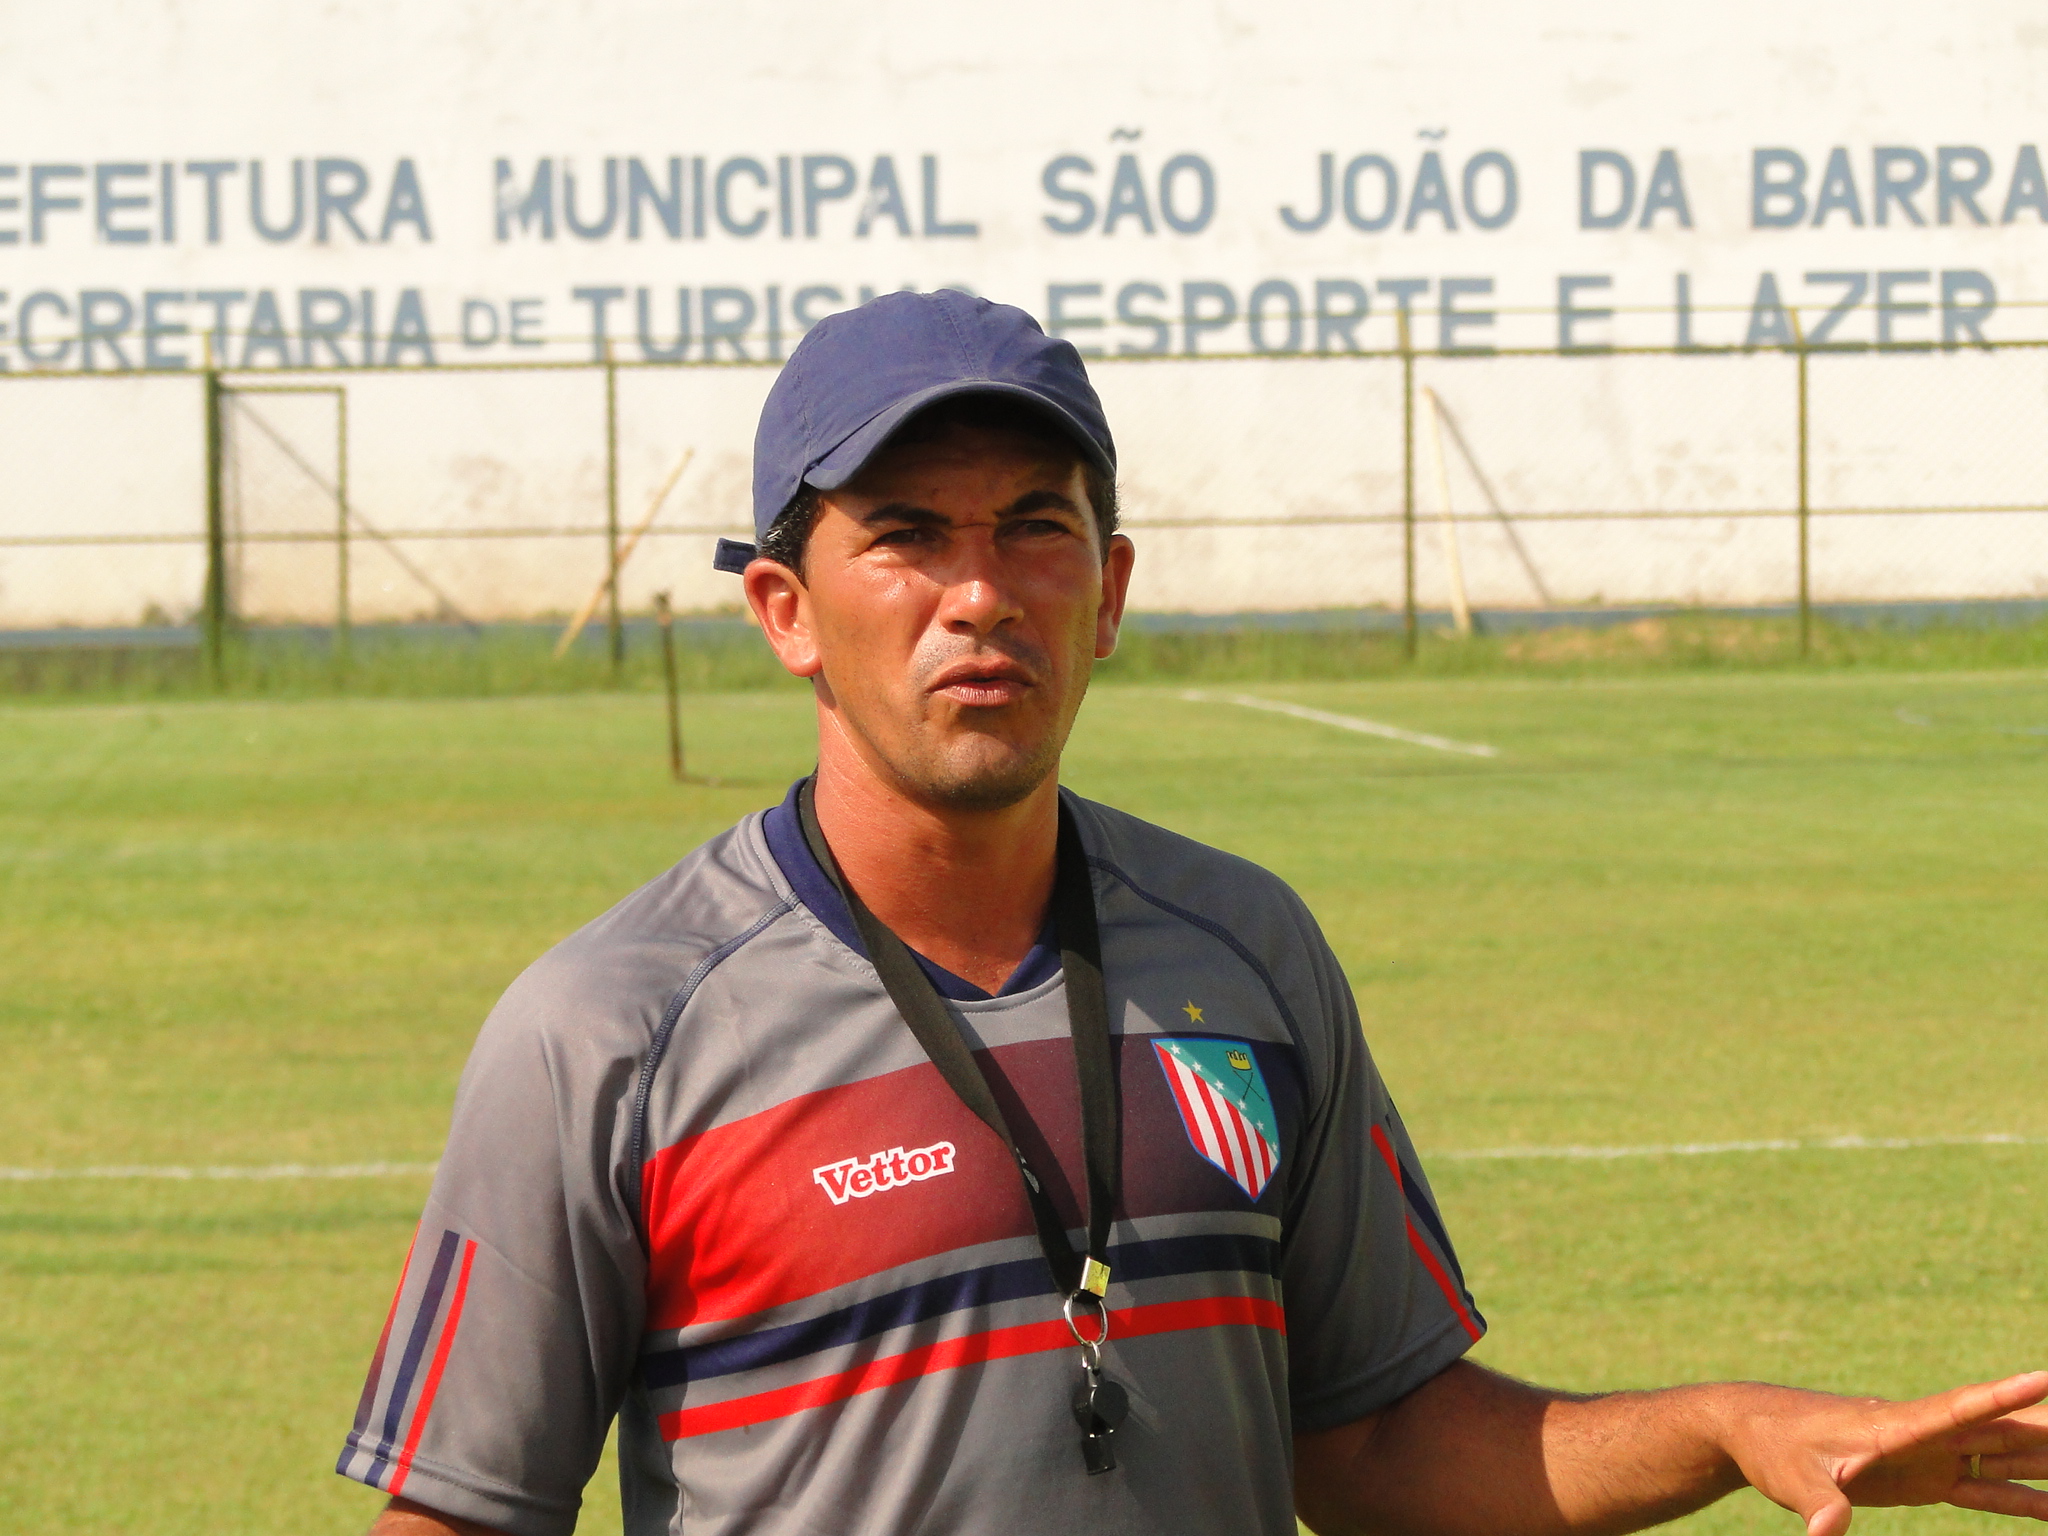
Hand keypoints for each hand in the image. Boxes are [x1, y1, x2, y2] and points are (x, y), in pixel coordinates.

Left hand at [1724, 1371, 2047, 1535]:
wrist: (1755, 1432)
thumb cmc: (1772, 1447)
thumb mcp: (1791, 1478)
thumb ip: (1818, 1504)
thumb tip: (1825, 1534)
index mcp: (1894, 1427)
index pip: (1959, 1410)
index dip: (2002, 1397)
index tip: (2044, 1378)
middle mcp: (1921, 1436)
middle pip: (1999, 1430)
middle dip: (2043, 1425)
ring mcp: (1927, 1456)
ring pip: (2002, 1456)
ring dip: (2045, 1457)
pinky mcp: (1924, 1478)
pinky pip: (1984, 1490)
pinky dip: (2022, 1498)